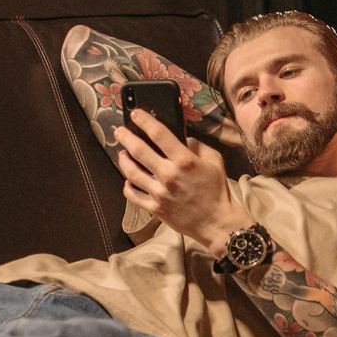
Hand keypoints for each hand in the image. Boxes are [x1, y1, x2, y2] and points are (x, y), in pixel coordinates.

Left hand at [116, 111, 250, 251]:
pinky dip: (127, 185)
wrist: (216, 222)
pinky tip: (128, 180)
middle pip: (138, 151)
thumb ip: (198, 146)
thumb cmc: (217, 191)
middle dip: (125, 137)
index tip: (135, 114)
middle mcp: (169, 175)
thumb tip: (182, 138)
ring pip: (131, 172)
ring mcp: (159, 193)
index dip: (144, 120)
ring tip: (122, 153)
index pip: (159, 134)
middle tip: (119, 132)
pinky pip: (133, 195)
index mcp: (184, 161)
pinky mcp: (155, 208)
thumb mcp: (215, 162)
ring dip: (123, 160)